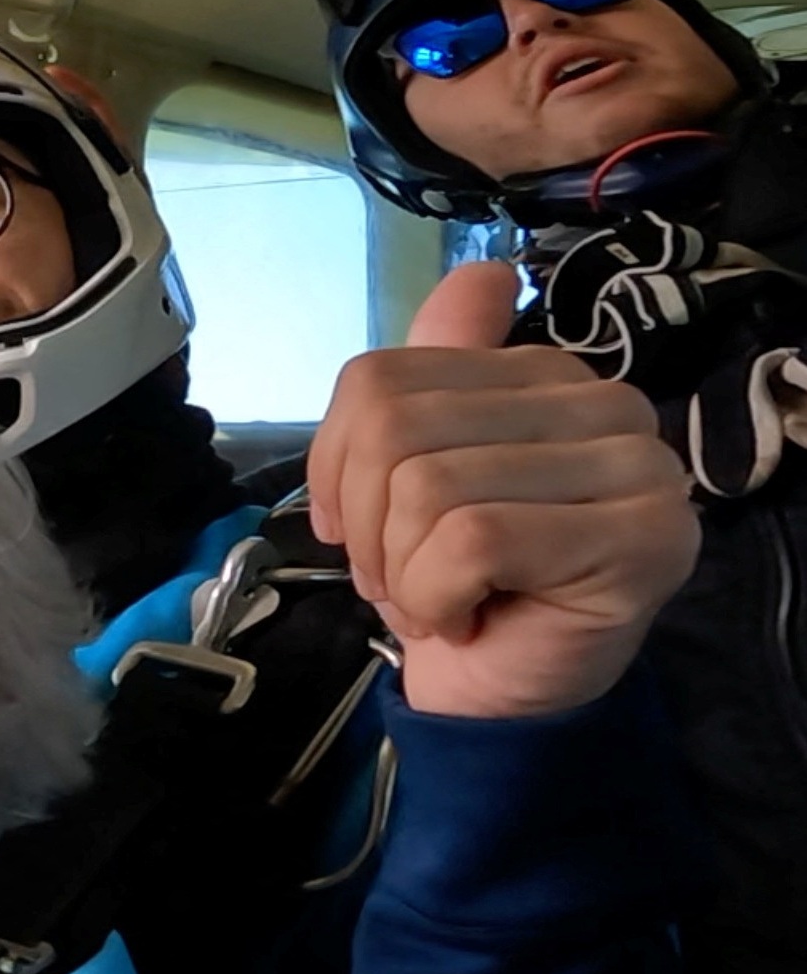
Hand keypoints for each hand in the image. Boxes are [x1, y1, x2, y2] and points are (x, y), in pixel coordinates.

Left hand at [309, 261, 699, 718]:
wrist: (498, 698)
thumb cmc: (455, 588)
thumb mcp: (412, 477)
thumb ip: (425, 383)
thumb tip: (480, 275)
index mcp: (541, 375)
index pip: (382, 379)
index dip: (336, 467)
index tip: (359, 531)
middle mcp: (601, 403)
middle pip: (395, 430)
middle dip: (370, 531)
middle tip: (403, 580)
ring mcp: (633, 466)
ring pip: (428, 487)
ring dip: (403, 572)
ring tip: (438, 601)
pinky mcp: (636, 534)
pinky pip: (469, 541)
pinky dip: (436, 597)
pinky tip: (466, 618)